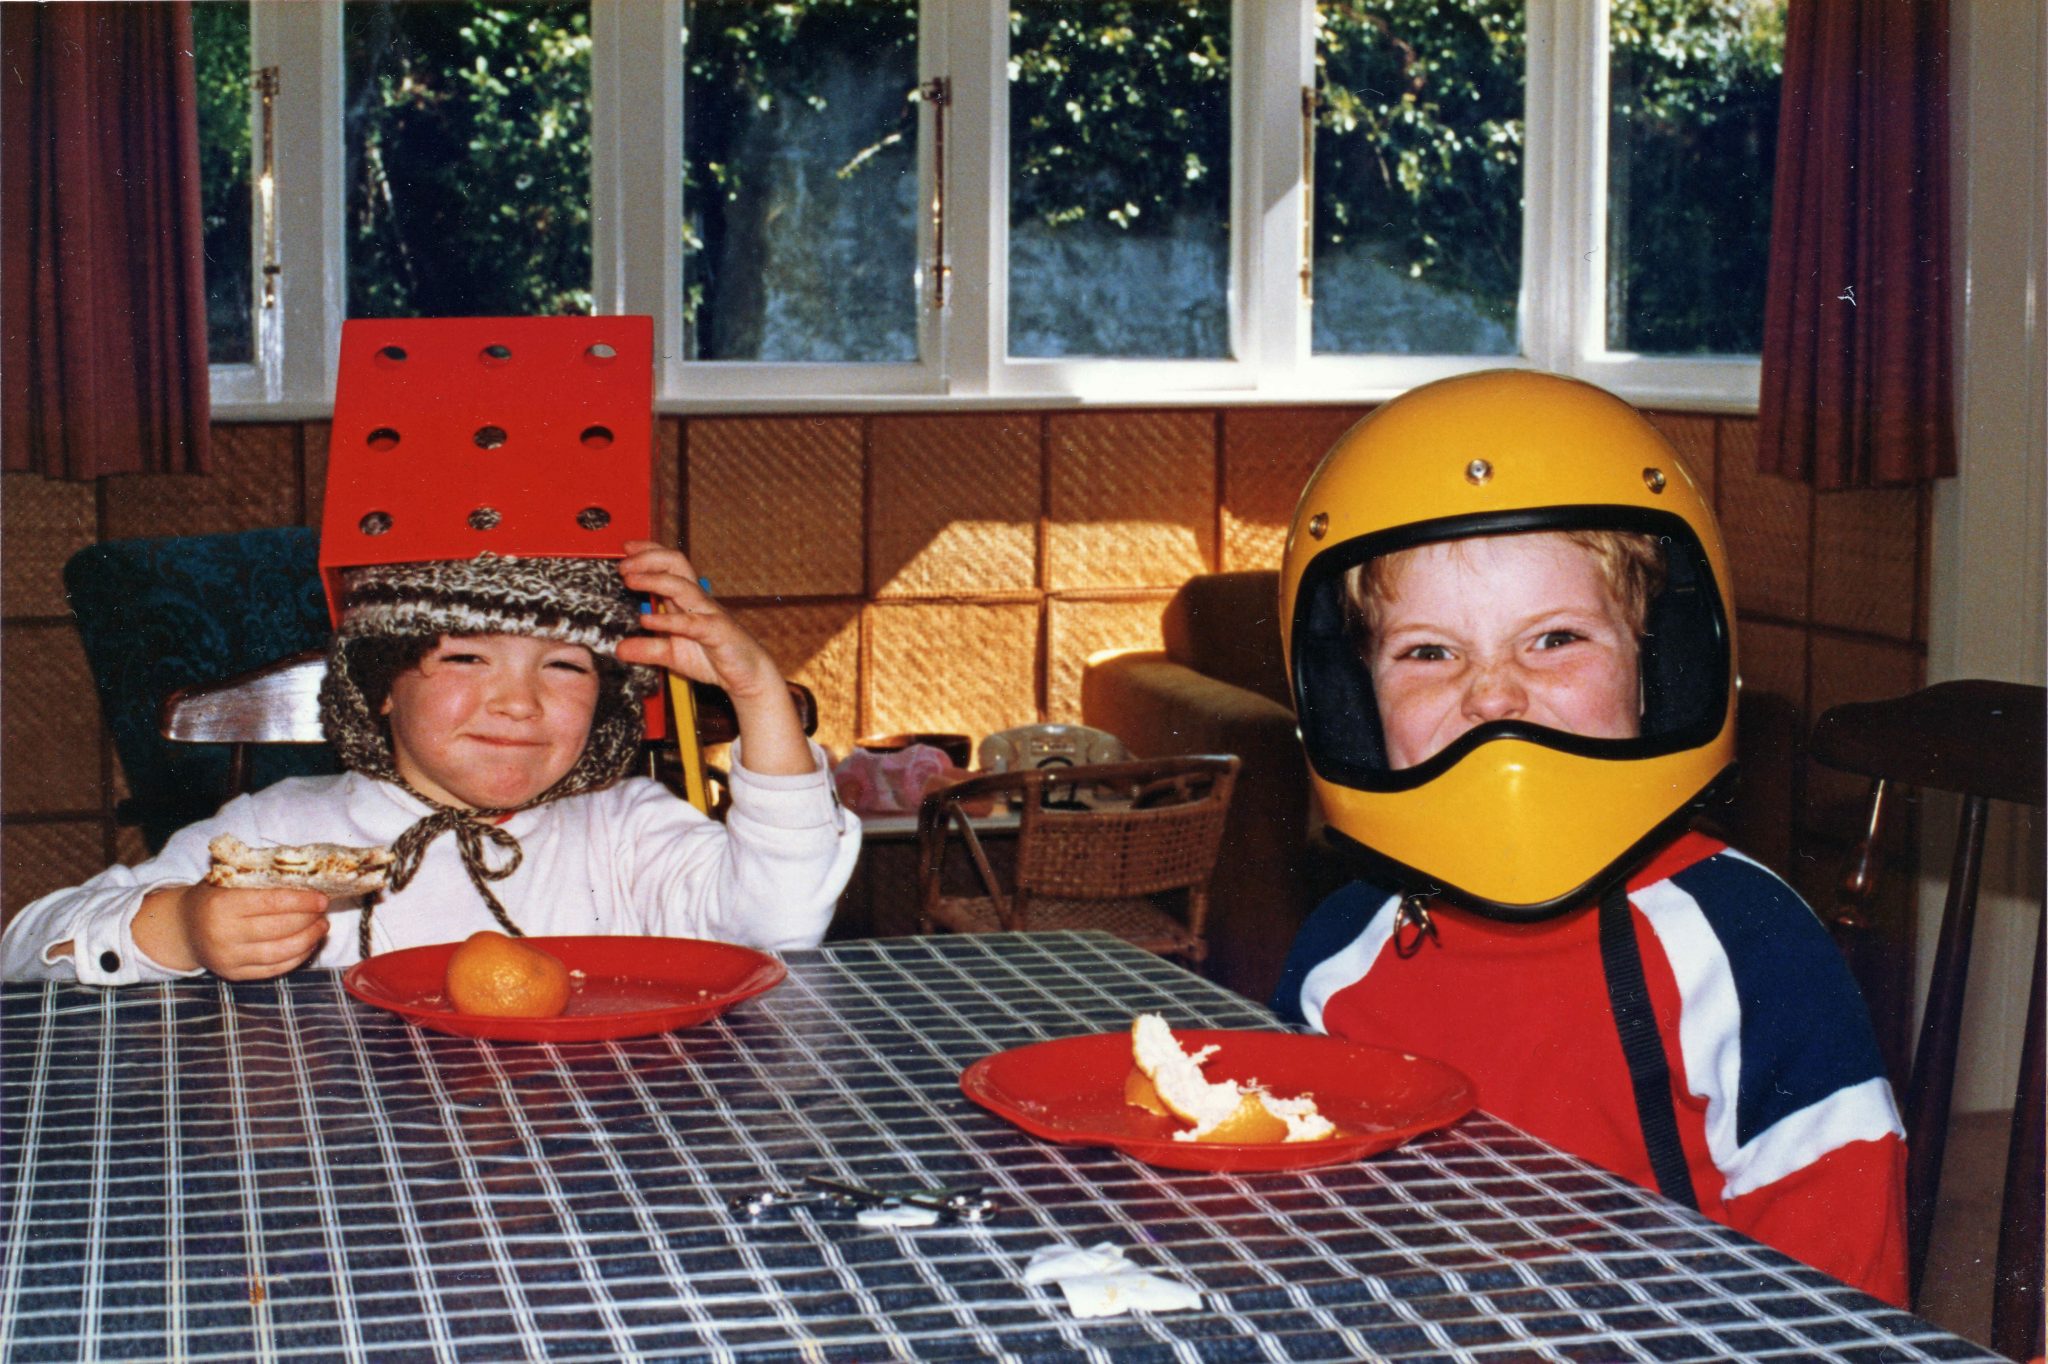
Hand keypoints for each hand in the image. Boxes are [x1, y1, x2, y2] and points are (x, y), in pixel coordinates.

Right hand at [132, 883, 331, 979]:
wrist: (183, 928)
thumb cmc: (213, 897)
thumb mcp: (227, 879)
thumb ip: (259, 876)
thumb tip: (306, 875)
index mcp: (221, 905)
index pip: (272, 903)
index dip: (302, 901)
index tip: (322, 898)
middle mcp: (223, 934)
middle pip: (280, 928)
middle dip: (309, 919)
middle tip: (323, 911)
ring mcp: (228, 958)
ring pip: (281, 952)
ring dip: (309, 939)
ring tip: (321, 927)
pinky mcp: (234, 975)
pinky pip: (274, 969)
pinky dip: (297, 958)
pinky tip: (308, 944)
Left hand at [615, 541, 813, 775]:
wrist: (748, 675)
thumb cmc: (714, 657)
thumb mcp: (671, 654)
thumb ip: (647, 649)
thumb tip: (619, 649)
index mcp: (687, 600)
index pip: (668, 565)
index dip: (648, 551)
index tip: (626, 548)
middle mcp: (697, 600)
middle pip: (676, 564)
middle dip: (648, 557)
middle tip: (623, 564)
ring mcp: (708, 613)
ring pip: (682, 586)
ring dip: (654, 579)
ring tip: (630, 580)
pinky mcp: (716, 632)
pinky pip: (691, 622)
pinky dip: (668, 620)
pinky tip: (647, 619)